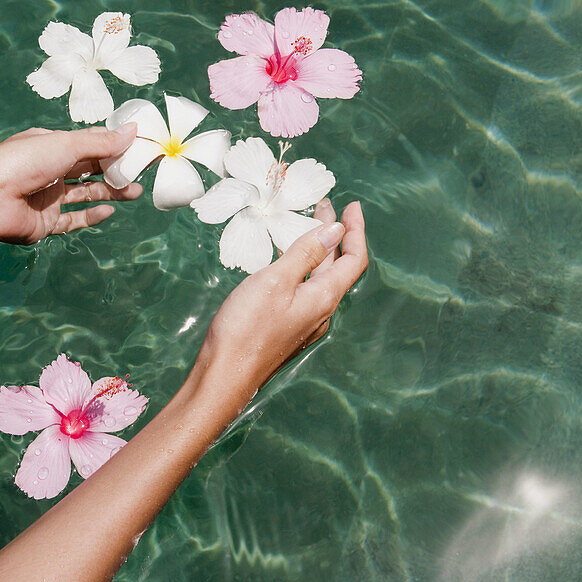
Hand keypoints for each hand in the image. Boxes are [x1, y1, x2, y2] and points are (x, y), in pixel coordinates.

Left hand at [0, 125, 141, 243]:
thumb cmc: (21, 161)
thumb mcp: (66, 145)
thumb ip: (101, 142)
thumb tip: (133, 131)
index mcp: (52, 147)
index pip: (89, 144)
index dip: (113, 145)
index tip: (138, 147)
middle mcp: (50, 171)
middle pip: (90, 170)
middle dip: (116, 170)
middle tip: (141, 172)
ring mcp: (48, 198)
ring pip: (85, 194)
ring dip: (110, 192)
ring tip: (134, 192)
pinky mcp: (45, 223)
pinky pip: (73, 220)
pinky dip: (92, 216)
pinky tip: (109, 211)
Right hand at [197, 199, 367, 395]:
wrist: (224, 375)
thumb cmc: (247, 327)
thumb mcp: (276, 281)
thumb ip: (306, 253)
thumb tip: (334, 231)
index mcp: (324, 297)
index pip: (354, 259)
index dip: (356, 230)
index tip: (351, 206)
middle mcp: (321, 311)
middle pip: (337, 266)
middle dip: (334, 234)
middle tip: (325, 206)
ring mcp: (305, 321)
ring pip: (319, 278)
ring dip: (317, 249)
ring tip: (307, 225)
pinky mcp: (287, 327)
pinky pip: (304, 290)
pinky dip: (302, 266)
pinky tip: (286, 259)